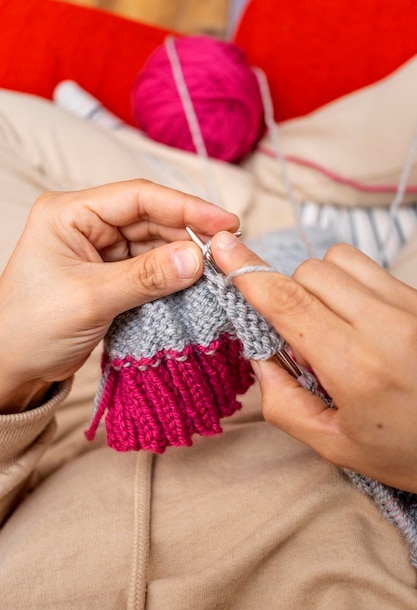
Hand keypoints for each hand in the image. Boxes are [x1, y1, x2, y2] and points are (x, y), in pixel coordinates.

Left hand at [0, 180, 238, 411]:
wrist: (13, 366)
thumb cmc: (32, 327)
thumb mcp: (91, 298)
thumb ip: (146, 277)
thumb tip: (197, 259)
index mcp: (70, 213)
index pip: (137, 198)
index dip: (184, 206)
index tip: (223, 221)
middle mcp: (87, 224)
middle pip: (150, 217)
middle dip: (188, 232)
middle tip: (227, 247)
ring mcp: (100, 249)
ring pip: (154, 242)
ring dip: (183, 255)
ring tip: (217, 267)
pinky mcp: (111, 273)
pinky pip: (150, 267)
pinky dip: (172, 275)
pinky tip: (196, 281)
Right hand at [212, 231, 416, 491]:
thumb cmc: (411, 453)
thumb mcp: (337, 446)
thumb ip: (285, 403)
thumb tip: (262, 357)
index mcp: (355, 365)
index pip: (288, 302)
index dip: (248, 272)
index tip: (222, 248)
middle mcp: (385, 324)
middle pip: (311, 272)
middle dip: (289, 292)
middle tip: (303, 336)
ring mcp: (410, 306)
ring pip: (341, 260)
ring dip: (321, 283)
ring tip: (332, 323)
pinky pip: (373, 270)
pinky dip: (352, 285)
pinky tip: (362, 320)